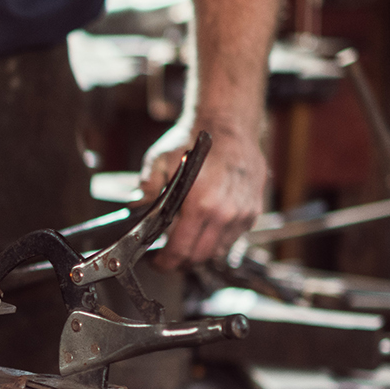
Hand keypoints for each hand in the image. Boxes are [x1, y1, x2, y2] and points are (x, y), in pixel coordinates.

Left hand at [138, 120, 268, 269]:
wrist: (228, 125)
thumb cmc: (194, 142)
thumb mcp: (159, 160)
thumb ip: (146, 187)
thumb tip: (136, 209)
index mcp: (200, 204)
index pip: (181, 250)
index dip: (165, 263)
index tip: (157, 263)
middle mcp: (225, 213)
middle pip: (200, 257)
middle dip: (180, 262)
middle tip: (168, 257)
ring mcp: (242, 213)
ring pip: (218, 252)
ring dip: (199, 253)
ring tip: (185, 245)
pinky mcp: (253, 211)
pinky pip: (233, 238)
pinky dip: (217, 241)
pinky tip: (204, 231)